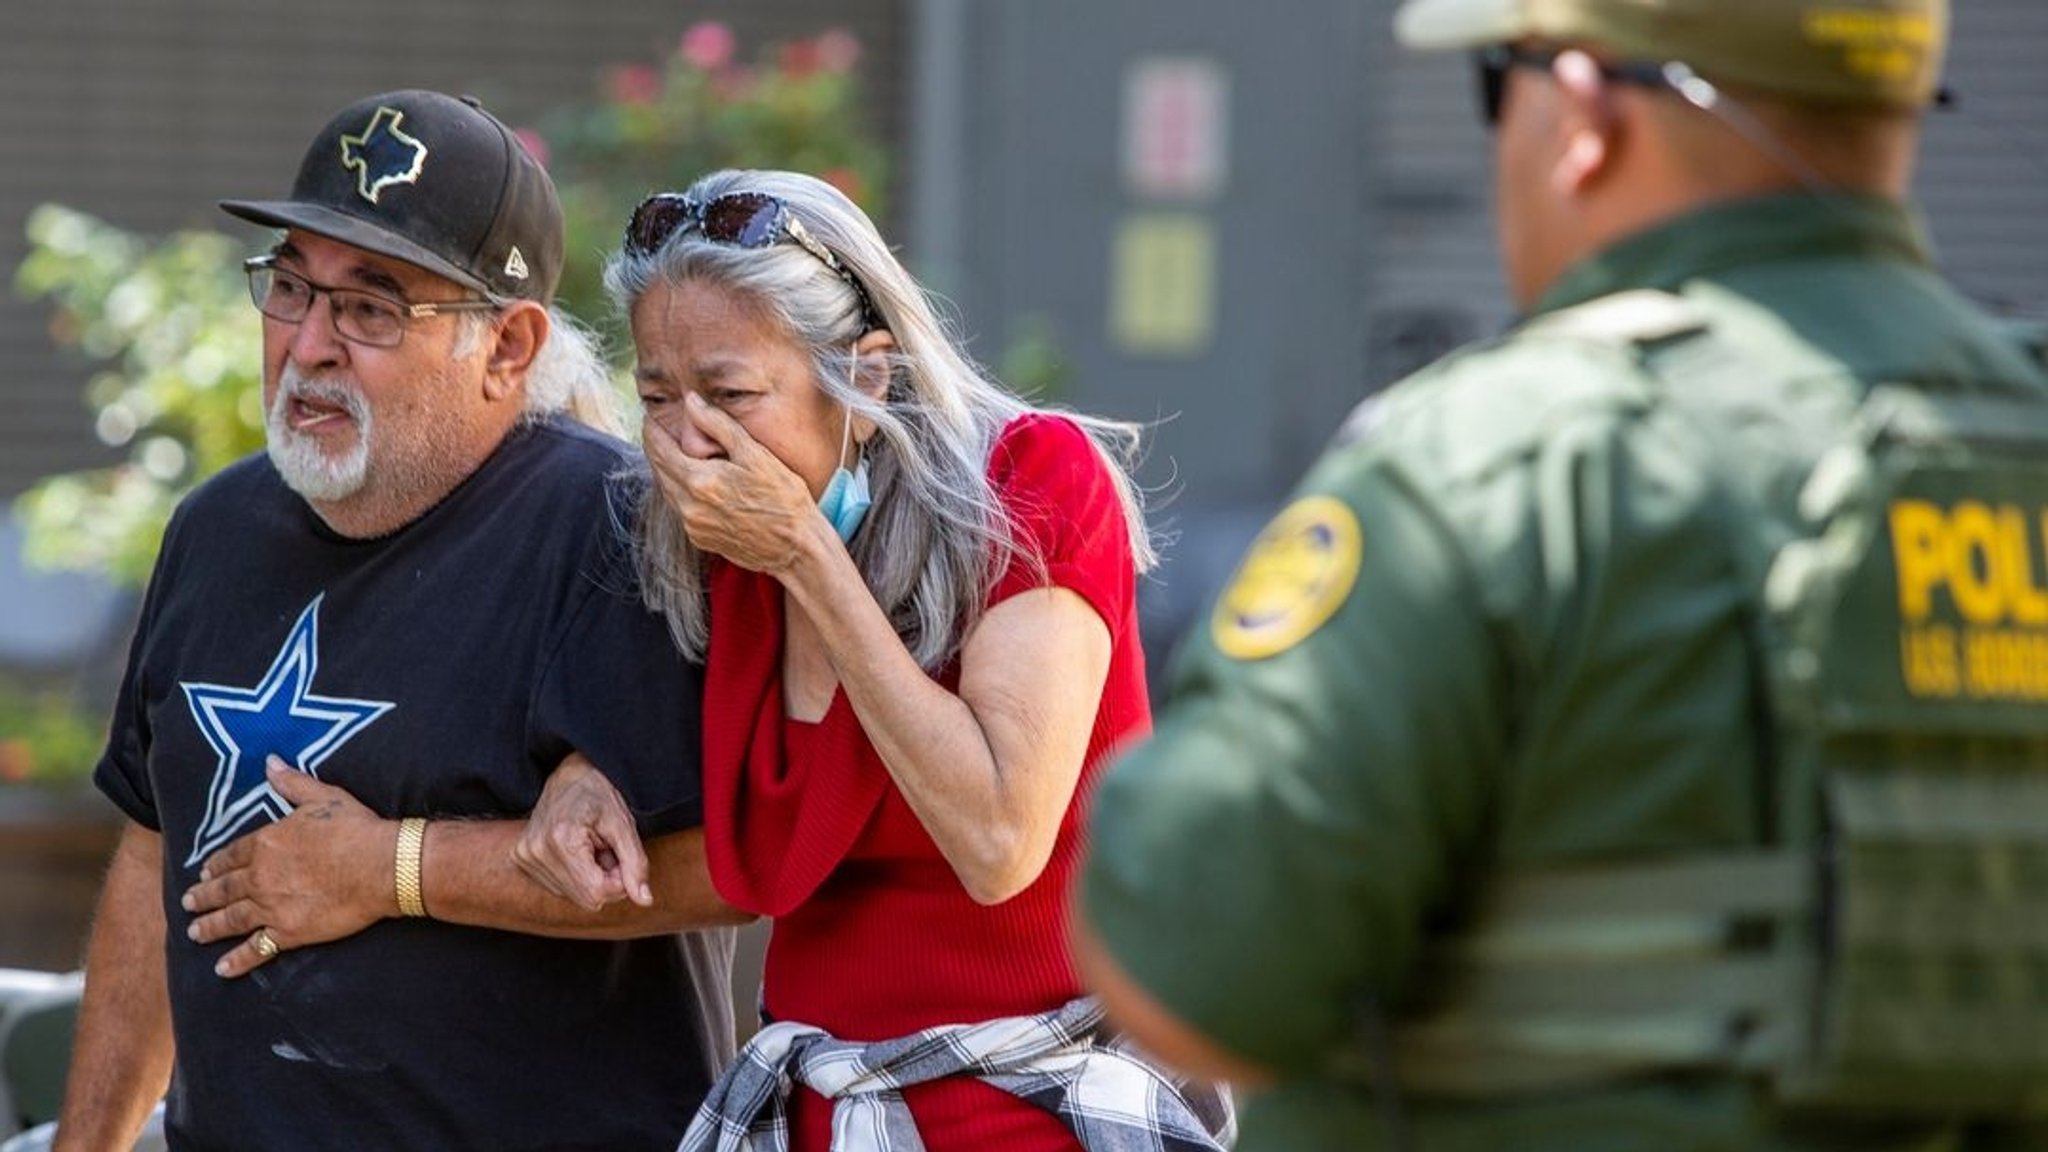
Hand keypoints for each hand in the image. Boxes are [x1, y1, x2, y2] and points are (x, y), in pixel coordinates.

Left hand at [182, 757, 396, 977]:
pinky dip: (237, 961)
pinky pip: (256, 950)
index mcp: (267, 843)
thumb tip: (270, 762)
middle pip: (224, 889)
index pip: (231, 855)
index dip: (215, 864)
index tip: (203, 871)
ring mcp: (271, 907)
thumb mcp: (324, 797)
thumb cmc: (356, 829)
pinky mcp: (289, 932)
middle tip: (188, 902)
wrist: (382, 866)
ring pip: (230, 919)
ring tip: (195, 932)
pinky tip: (222, 968)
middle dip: (203, 896)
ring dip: (209, 926)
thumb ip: (292, 783)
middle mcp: (260, 876)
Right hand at [512, 751, 651, 909]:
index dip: (618, 882)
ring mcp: (524, 856)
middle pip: (585, 898)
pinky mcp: (521, 859)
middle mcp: (536, 851)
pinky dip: (575, 875)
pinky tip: (577, 851)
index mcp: (561, 839)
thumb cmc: (600, 795)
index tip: (622, 858)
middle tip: (608, 851)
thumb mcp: (624, 825)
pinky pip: (558, 887)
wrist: (569, 774)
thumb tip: (645, 901)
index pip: (596, 893)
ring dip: (590, 878)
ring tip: (592, 848)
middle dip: (605, 881)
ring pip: (572, 895)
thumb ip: (635, 864)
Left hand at [643, 392, 825, 574]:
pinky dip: (681, 491)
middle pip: (658, 470)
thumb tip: (692, 401)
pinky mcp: (701, 539)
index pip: (659, 449)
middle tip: (658, 430)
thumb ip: (718, 424)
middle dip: (656, 448)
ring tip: (675, 452)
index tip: (650, 417)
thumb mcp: (755, 454)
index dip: (652, 430)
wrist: (796, 547)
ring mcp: (693, 526)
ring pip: (667, 491)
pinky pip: (681, 509)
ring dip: (667, 470)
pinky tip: (695, 482)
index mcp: (699, 481)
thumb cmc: (783, 498)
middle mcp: (689, 506)